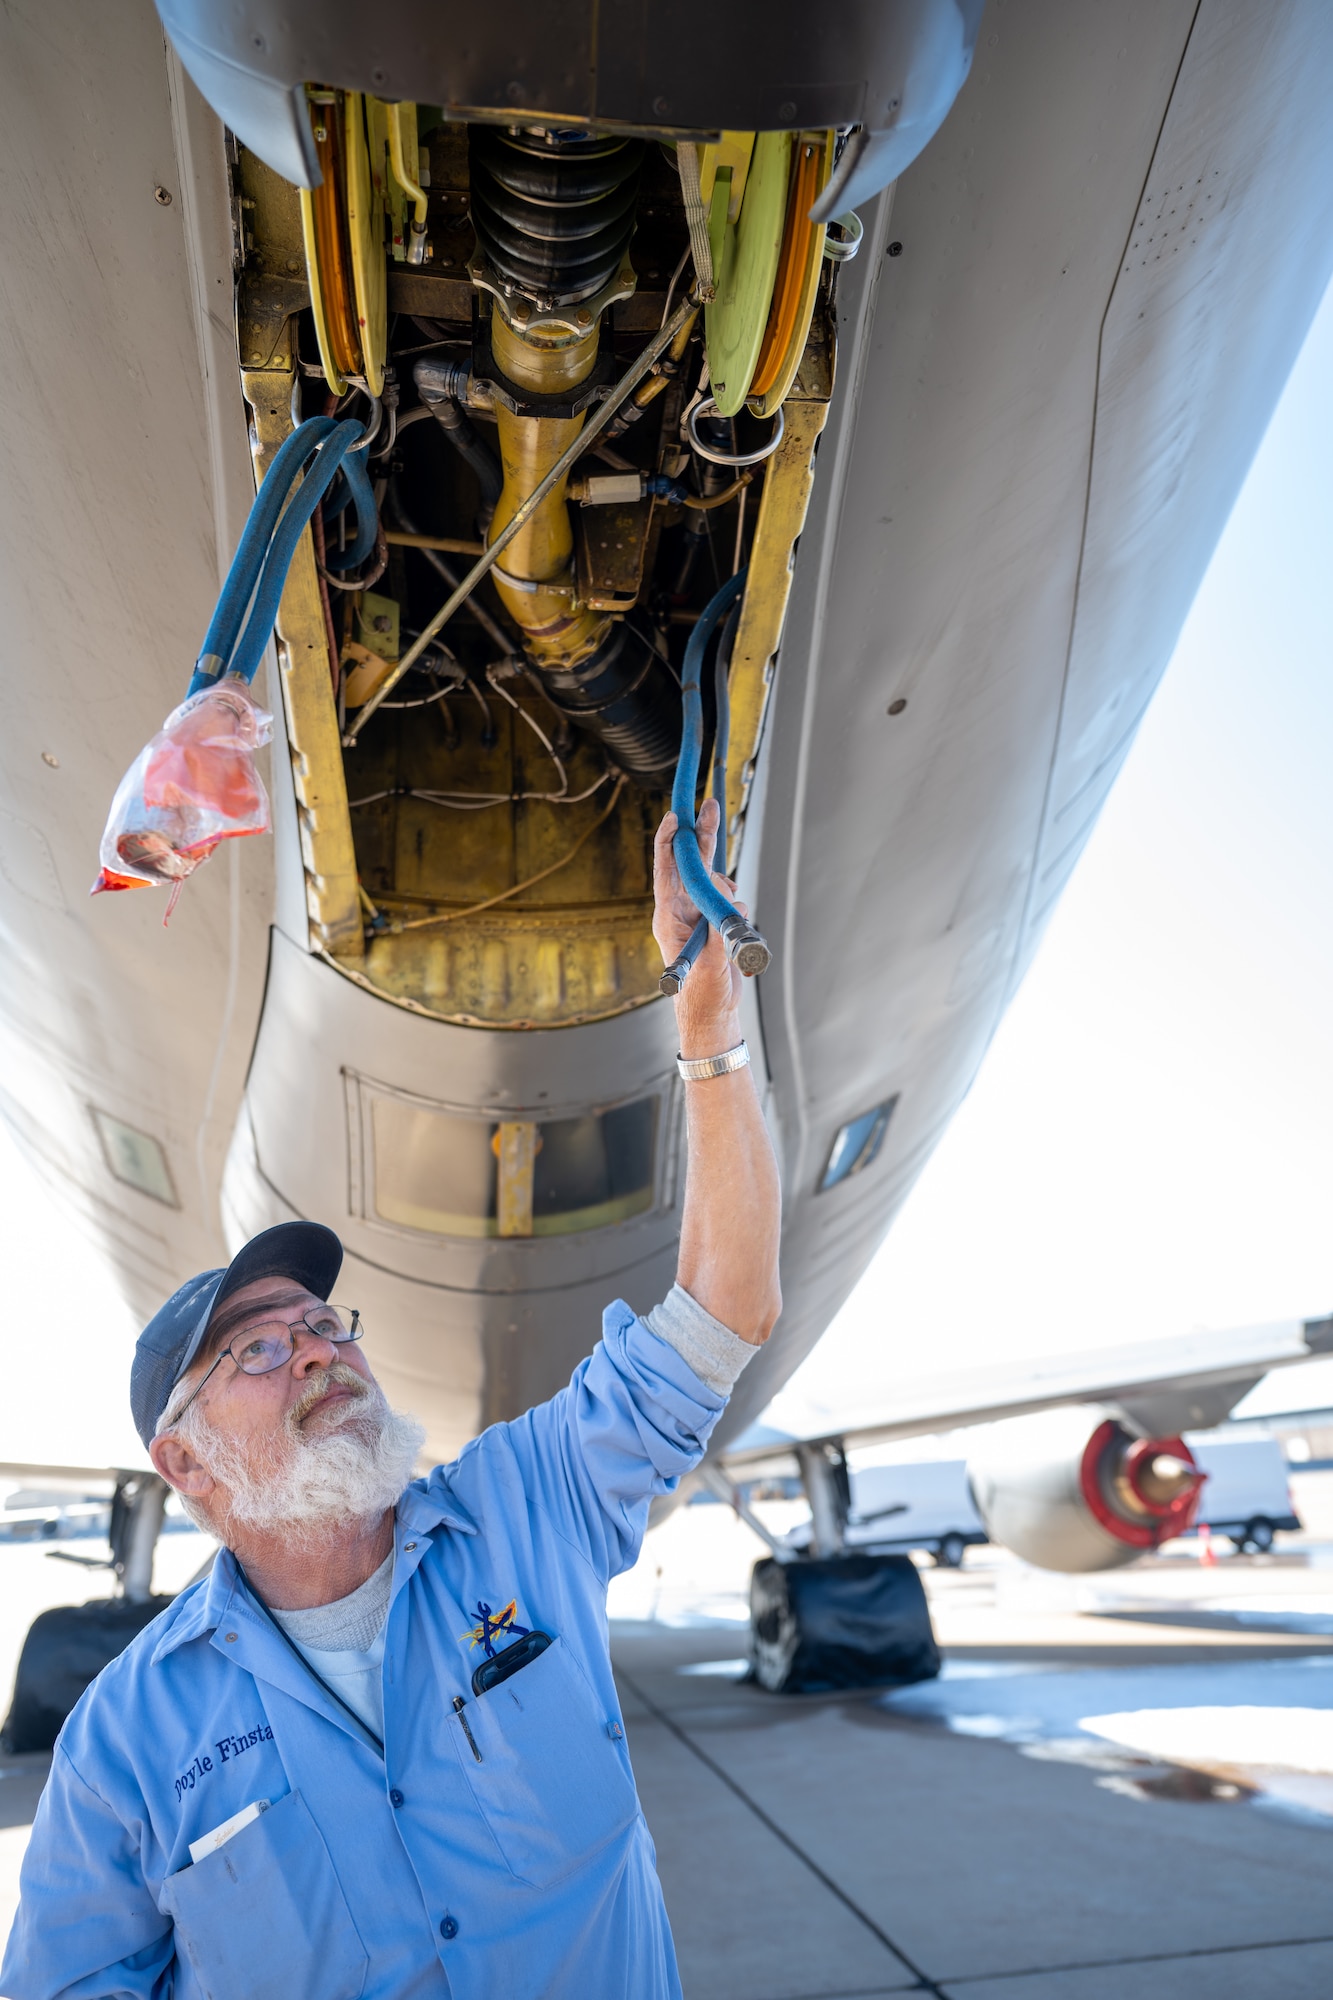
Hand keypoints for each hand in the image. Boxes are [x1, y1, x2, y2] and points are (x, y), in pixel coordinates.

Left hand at [652, 799, 744, 1054]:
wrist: (713, 1012)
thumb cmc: (701, 992)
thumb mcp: (709, 961)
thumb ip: (717, 928)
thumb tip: (727, 899)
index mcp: (668, 916)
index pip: (666, 870)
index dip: (670, 841)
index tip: (676, 816)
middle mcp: (681, 909)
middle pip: (691, 863)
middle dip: (701, 834)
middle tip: (709, 804)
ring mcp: (699, 913)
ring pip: (714, 880)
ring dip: (725, 885)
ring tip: (730, 909)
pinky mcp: (715, 921)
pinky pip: (729, 898)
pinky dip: (735, 903)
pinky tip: (735, 923)